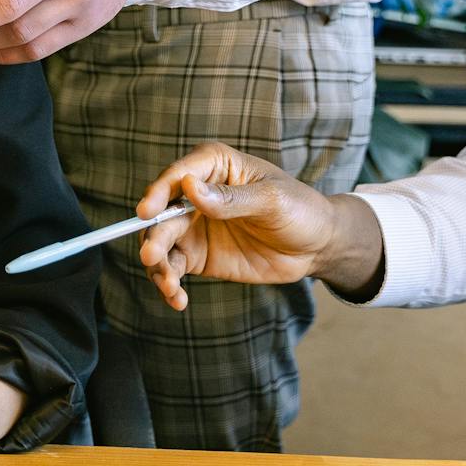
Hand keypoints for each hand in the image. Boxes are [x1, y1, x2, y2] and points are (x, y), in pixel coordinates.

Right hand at [135, 141, 384, 309]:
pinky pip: (173, 267)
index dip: (158, 193)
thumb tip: (190, 188)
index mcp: (214, 167)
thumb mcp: (271, 200)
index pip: (177, 176)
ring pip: (161, 242)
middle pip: (162, 213)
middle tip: (152, 257)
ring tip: (170, 287)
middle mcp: (195, 194)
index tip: (147, 213)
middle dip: (154, 237)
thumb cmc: (301, 210)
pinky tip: (177, 298)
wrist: (318, 247)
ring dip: (158, 265)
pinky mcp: (197, 255)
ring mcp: (193, 225)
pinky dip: (170, 283)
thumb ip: (230, 198)